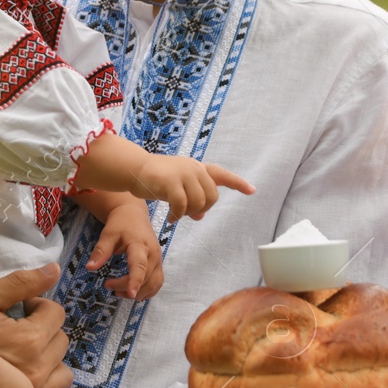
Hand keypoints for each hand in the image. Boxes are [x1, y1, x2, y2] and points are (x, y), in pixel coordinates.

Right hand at [0, 266, 72, 387]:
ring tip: (19, 355)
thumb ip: (19, 283)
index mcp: (28, 340)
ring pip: (62, 369)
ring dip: (47, 357)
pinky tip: (21, 378)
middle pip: (60, 340)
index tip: (19, 310)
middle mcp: (37, 370)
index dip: (36, 306)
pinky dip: (44, 384)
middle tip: (15, 331)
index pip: (55, 313)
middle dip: (42, 330)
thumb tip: (54, 270)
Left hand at [86, 203, 162, 299]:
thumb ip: (100, 251)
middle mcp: (153, 254)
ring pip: (153, 284)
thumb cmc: (120, 223)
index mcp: (140, 245)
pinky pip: (157, 282)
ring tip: (119, 293)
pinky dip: (147, 291)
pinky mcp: (158, 264)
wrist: (134, 214)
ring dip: (138, 293)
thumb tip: (89, 268)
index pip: (140, 266)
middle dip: (126, 287)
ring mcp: (158, 260)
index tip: (131, 294)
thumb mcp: (108, 234)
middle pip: (145, 278)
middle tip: (108, 285)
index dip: (135, 281)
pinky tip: (134, 293)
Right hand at [129, 155, 253, 221]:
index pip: (222, 174)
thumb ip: (191, 198)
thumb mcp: (177, 188)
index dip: (238, 183)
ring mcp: (184, 173)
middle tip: (187, 214)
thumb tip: (200, 216)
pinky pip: (182, 206)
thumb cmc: (156, 180)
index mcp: (198, 168)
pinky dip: (178, 216)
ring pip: (199, 202)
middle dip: (202, 209)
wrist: (134, 169)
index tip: (252, 190)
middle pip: (212, 197)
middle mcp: (194, 168)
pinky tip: (171, 219)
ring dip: (189, 214)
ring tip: (177, 216)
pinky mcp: (171, 182)